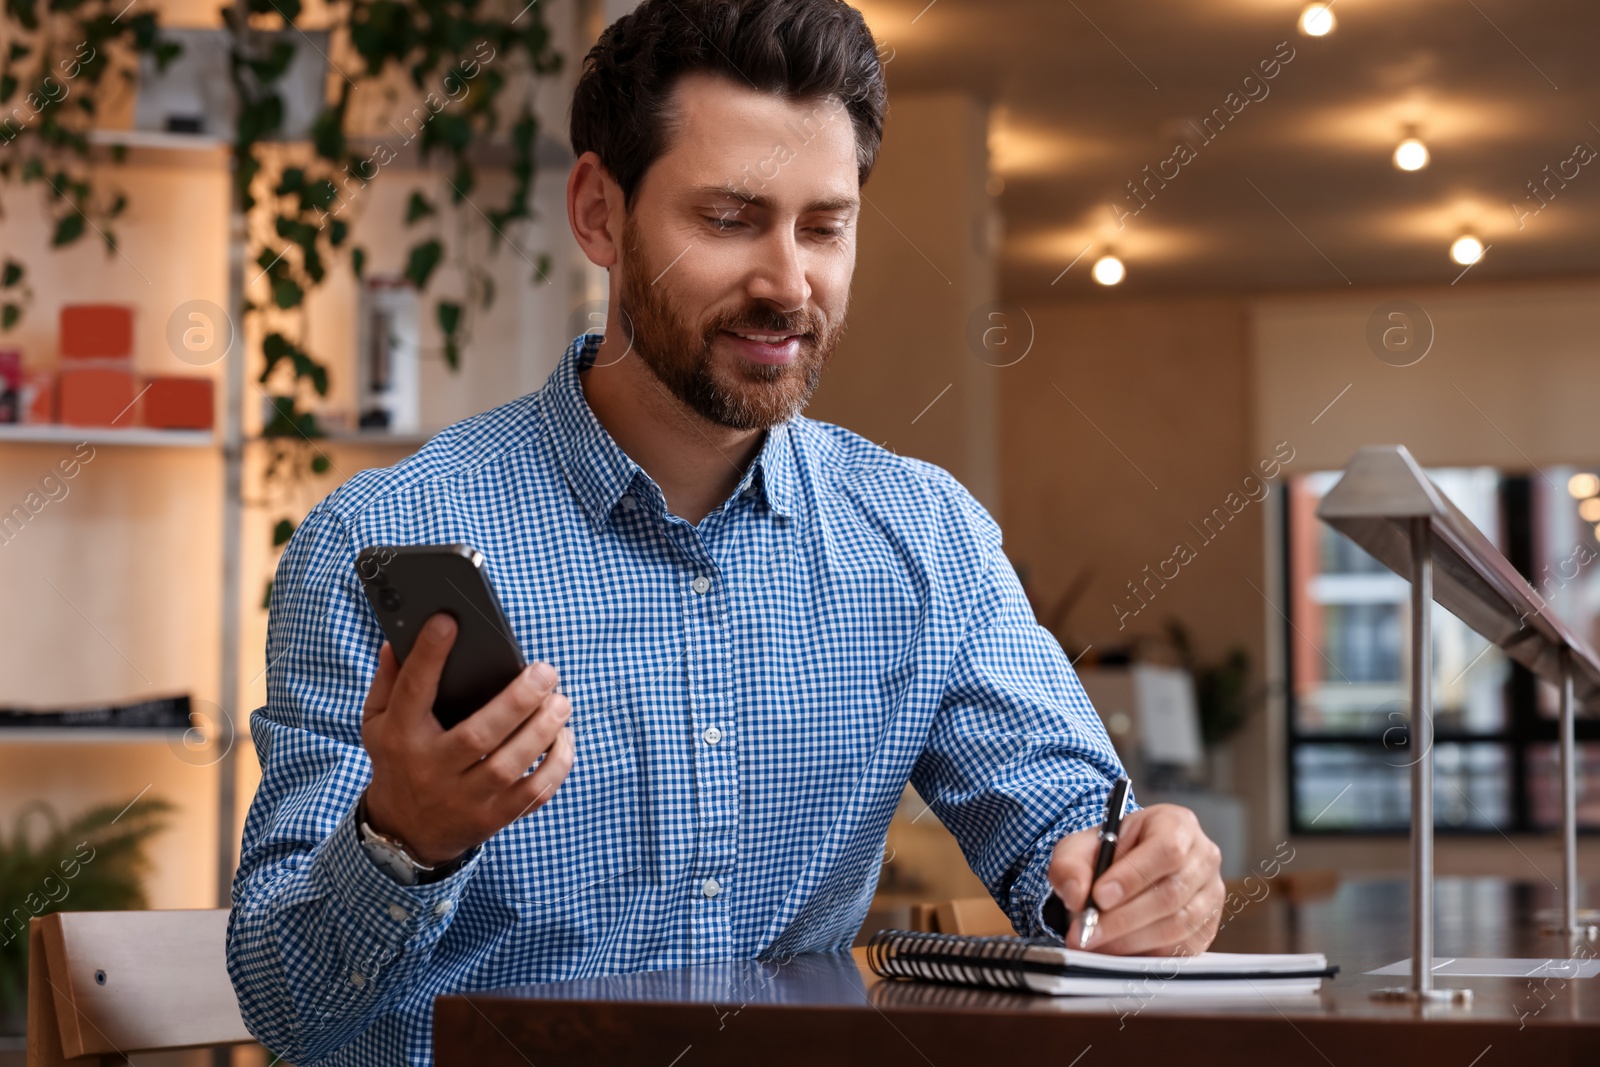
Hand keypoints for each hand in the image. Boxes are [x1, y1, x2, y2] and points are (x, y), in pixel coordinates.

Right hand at [360, 612, 574, 865]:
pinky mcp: (492, 818)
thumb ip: (389, 682)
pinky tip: (563, 737)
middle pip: (478, 736)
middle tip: (545, 671)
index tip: (449, 621)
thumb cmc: (399, 760)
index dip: (430, 655)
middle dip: (517, 701)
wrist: (405, 833)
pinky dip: (556, 765)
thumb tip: (399, 642)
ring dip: (543, 731)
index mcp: (402, 737)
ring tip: (561, 701)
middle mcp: (433, 769)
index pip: (413, 691)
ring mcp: (465, 798)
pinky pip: (533, 794)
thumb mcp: (378, 723)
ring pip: (509, 766)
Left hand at [1047, 803, 1223, 955]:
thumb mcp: (1078, 848)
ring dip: (1131, 940)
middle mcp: (1203, 857)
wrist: (1121, 872)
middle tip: (1087, 930)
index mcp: (1176, 824)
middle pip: (1172, 893)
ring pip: (1178, 925)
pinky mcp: (1207, 927)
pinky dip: (1146, 953)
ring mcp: (1210, 895)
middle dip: (1123, 918)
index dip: (1133, 877)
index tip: (1099, 897)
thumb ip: (1070, 867)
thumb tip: (1078, 896)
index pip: (1166, 850)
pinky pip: (1182, 948)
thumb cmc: (1103, 854)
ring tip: (1096, 942)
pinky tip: (1117, 950)